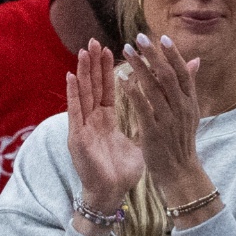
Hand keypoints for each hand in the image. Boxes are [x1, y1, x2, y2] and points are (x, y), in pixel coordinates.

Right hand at [65, 40, 143, 214]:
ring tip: (83, 51)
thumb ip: (148, 119)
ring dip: (82, 72)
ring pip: (82, 93)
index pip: (105, 88)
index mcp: (104, 119)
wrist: (111, 194)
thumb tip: (163, 109)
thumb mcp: (140, 139)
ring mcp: (82, 127)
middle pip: (92, 86)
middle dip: (93, 64)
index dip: (107, 69)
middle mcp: (91, 120)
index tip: (111, 48)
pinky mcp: (77, 137)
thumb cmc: (122, 171)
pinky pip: (74, 112)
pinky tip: (71, 77)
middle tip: (94, 41)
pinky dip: (73, 94)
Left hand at [121, 33, 203, 194]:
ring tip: (126, 51)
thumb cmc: (180, 140)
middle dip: (153, 55)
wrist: (179, 171)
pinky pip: (142, 107)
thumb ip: (189, 86)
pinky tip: (121, 79)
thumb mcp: (190, 112)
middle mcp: (182, 108)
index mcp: (190, 102)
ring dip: (139, 67)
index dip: (172, 54)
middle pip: (167, 75)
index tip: (160, 37)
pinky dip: (132, 91)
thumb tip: (195, 59)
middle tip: (138, 38)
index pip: (182, 72)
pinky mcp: (154, 131)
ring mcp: (169, 119)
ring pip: (153, 87)